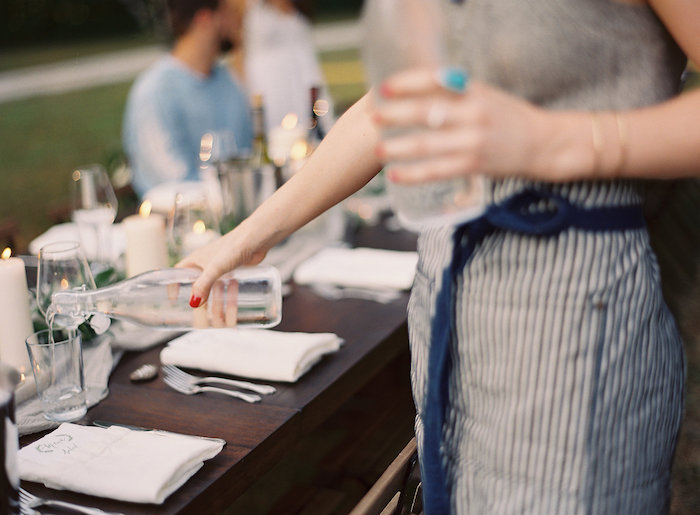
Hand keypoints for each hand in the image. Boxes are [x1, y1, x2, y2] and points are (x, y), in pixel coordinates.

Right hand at [176, 223, 268, 307]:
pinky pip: (227, 286)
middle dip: (199, 298)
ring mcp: (220, 267)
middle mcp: (206, 263)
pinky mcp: (234, 270)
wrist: (255, 240)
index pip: (179, 272)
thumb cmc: (232, 247)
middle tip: (199, 313)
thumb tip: (193, 303)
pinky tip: (231, 305)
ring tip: (218, 315)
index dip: (174, 284)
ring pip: (214, 287)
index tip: (173, 298)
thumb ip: (203, 285)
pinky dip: (228, 296)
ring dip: (215, 301)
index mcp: (196, 260)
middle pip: (198, 284)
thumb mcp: (214, 268)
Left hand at [371, 67, 590, 182]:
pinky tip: (396, 173)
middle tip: (374, 116)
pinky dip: (414, 173)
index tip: (384, 87)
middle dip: (395, 114)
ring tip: (379, 149)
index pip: (434, 81)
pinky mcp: (474, 164)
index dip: (406, 83)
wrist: (544, 143)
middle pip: (426, 111)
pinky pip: (437, 170)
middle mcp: (473, 113)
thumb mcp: (486, 96)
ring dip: (398, 147)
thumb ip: (456, 93)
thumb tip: (418, 91)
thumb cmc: (509, 119)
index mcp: (474, 91)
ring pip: (427, 144)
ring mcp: (473, 140)